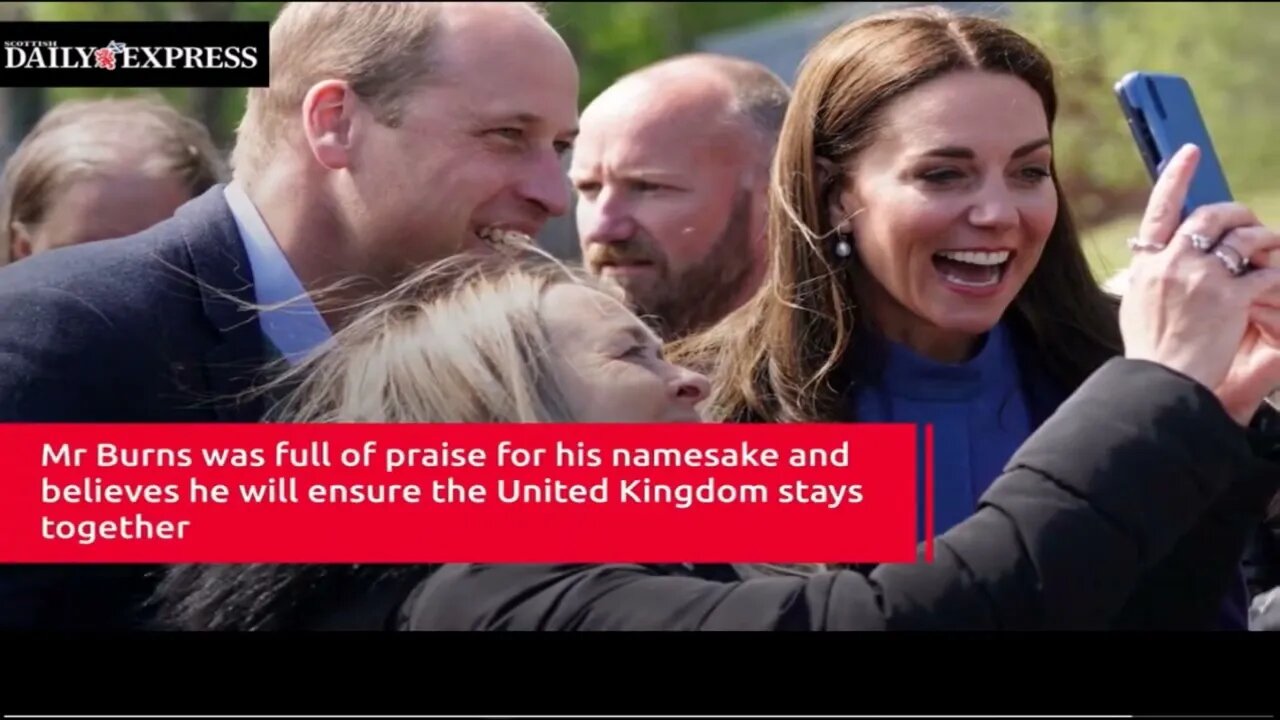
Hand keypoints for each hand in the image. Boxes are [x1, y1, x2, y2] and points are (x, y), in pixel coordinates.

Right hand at [1120, 144, 1279, 423]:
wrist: (1161, 379)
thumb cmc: (1150, 348)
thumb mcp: (1136, 303)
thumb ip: (1152, 274)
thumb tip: (1163, 255)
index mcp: (1148, 263)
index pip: (1161, 208)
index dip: (1177, 176)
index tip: (1190, 153)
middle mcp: (1174, 263)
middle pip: (1211, 216)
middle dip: (1236, 213)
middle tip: (1248, 221)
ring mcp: (1203, 278)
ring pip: (1245, 239)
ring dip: (1264, 239)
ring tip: (1270, 247)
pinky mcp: (1232, 298)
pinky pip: (1265, 272)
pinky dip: (1275, 275)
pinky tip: (1275, 281)